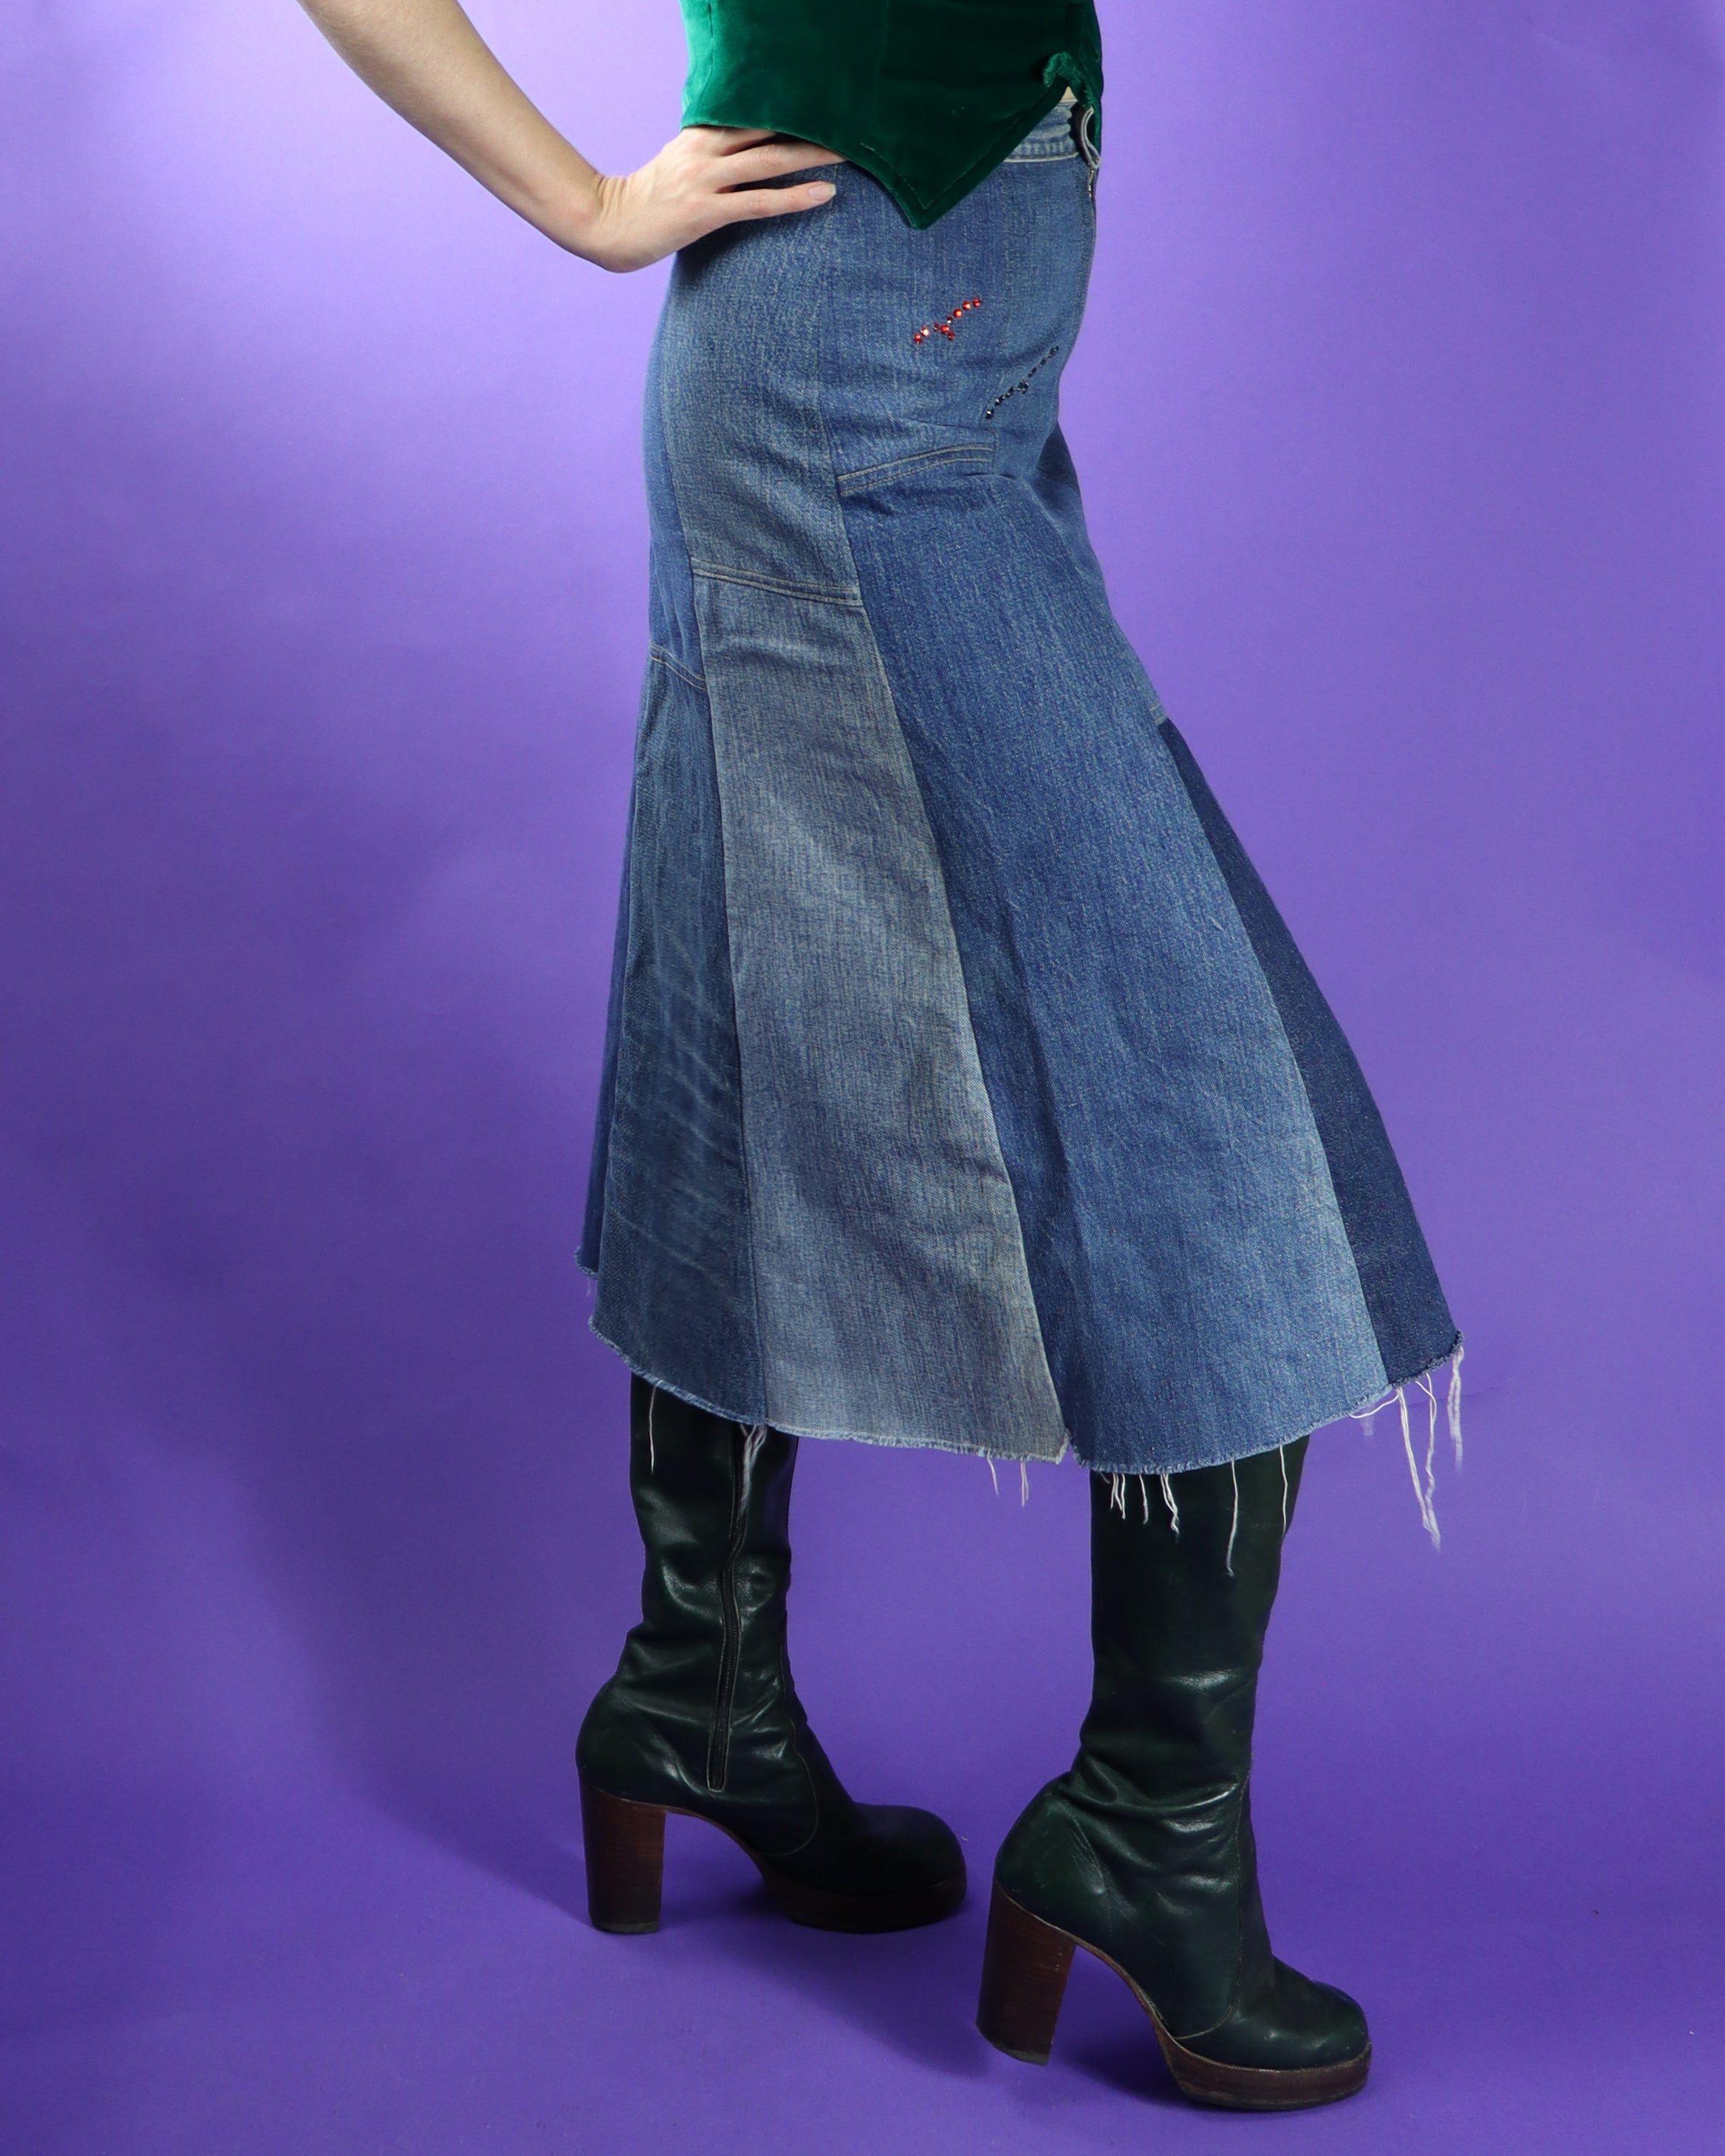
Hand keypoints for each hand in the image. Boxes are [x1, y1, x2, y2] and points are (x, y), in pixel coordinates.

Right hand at [571, 127, 842, 271]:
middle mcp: (705, 151)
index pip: (752, 113)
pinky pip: (761, 202)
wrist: (608, 225)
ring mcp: (705, 180)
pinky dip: (795, 197)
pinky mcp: (706, 212)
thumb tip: (745, 150)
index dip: (788, 107)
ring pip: (771, 162)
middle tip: (848, 122)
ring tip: (848, 153)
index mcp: (699, 135)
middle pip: (768, 130)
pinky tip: (824, 194)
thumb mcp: (679, 165)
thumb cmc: (648, 203)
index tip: (823, 104)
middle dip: (810, 126)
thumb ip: (711, 154)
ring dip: (813, 156)